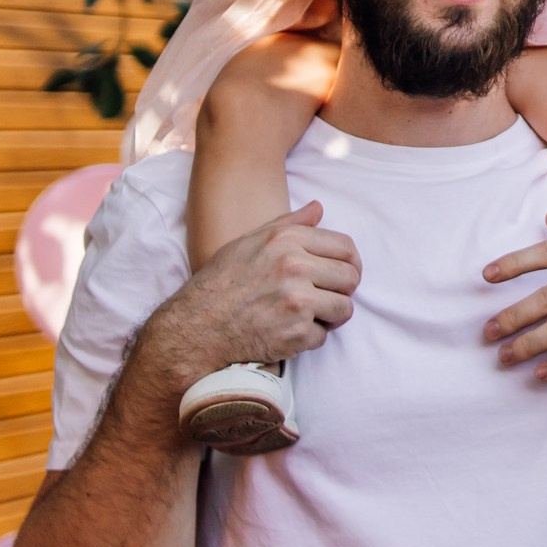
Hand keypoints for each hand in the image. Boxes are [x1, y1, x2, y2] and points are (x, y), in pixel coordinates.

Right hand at [141, 202, 360, 387]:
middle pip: (351, 278)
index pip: (346, 248)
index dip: (351, 263)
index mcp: (287, 241)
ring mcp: (296, 302)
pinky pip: (323, 336)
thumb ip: (289, 224)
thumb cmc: (222, 282)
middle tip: (327, 297)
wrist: (196, 326)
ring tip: (311, 315)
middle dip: (343, 290)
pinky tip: (288, 331)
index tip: (342, 274)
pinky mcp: (295, 334)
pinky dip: (309, 338)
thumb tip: (319, 208)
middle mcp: (294, 267)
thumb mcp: (250, 242)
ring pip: (344, 308)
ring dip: (331, 316)